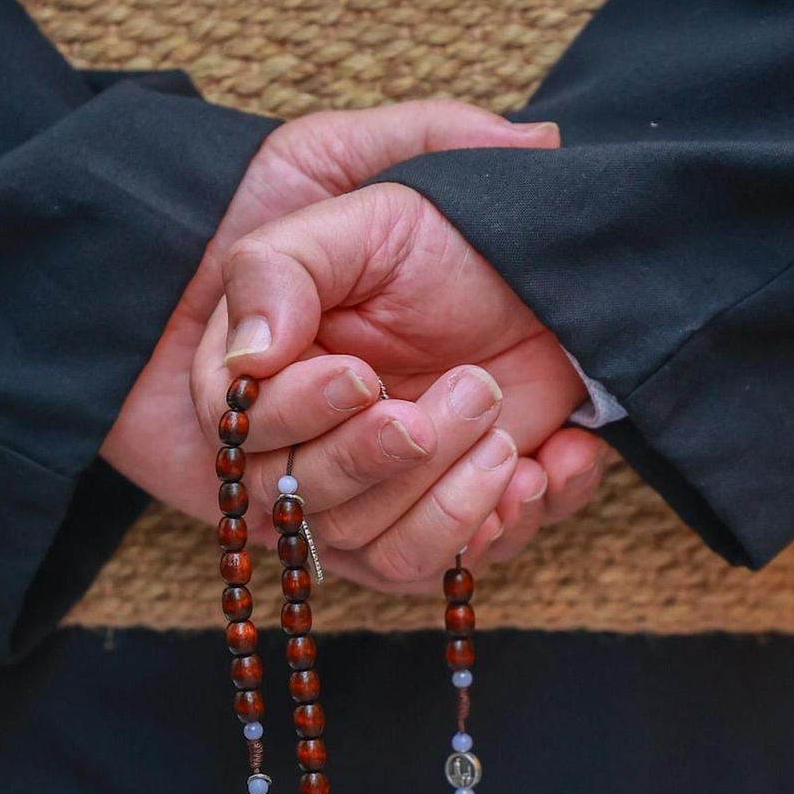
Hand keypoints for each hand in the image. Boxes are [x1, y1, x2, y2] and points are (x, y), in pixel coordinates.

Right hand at [190, 181, 613, 591]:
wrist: (536, 269)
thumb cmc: (435, 244)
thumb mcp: (358, 225)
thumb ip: (278, 271)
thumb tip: (247, 358)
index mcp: (265, 387)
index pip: (248, 440)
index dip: (302, 417)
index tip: (363, 376)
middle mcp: (309, 456)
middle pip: (317, 509)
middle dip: (390, 456)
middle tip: (469, 389)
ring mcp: (381, 500)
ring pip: (388, 556)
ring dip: (454, 501)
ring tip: (504, 436)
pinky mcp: (448, 525)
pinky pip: (464, 568)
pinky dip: (513, 520)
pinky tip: (546, 463)